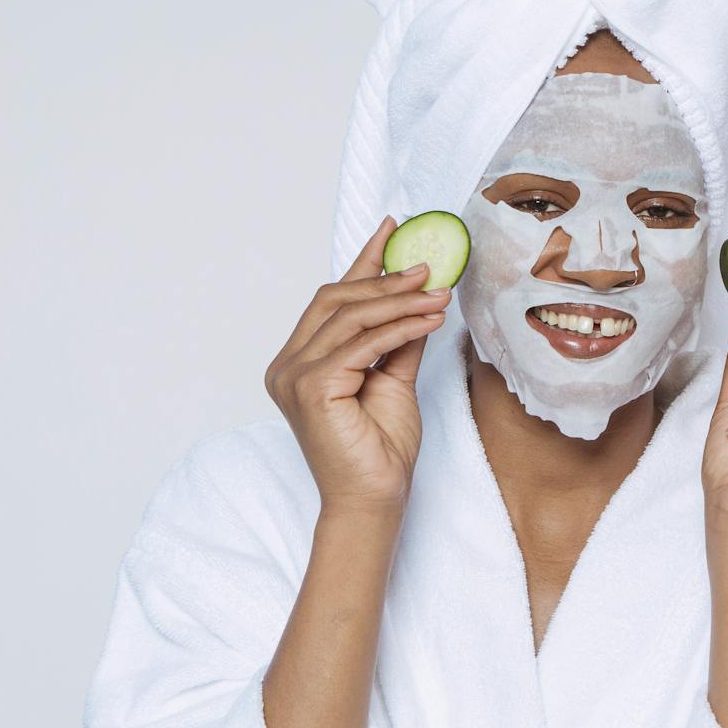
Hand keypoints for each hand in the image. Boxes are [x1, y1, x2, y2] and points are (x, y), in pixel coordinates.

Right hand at [264, 215, 453, 512]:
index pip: (333, 300)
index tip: (393, 229)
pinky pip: (363, 344)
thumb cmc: (380, 448)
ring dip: (400, 301)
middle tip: (428, 266)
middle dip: (384, 277)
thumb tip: (420, 297)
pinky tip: (431, 320)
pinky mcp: (312, 387)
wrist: (375, 498)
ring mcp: (293, 376)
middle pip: (335, 300)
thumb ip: (398, 339)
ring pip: (350, 317)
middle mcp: (287, 364)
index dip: (363, 261)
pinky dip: (400, 327)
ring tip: (440, 292)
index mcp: (300, 361)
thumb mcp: (394, 379)